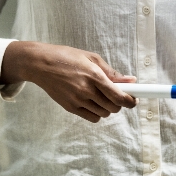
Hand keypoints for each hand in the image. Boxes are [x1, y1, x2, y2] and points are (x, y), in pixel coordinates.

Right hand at [1, 41, 136, 122]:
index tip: (134, 99)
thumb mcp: (91, 58)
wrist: (40, 64)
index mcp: (94, 75)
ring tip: (102, 97)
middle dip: (120, 103)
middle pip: (113, 107)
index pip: (119, 96)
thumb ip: (112, 72)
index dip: (130, 101)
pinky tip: (93, 103)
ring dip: (108, 108)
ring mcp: (78, 101)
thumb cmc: (66, 57)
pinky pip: (92, 118)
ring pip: (104, 114)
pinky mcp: (70, 108)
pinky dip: (97, 113)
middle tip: (118, 95)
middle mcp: (87, 90)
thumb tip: (131, 80)